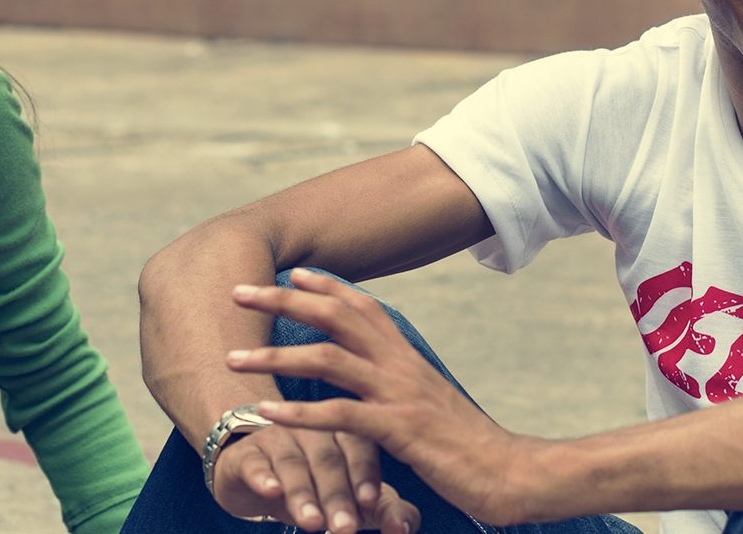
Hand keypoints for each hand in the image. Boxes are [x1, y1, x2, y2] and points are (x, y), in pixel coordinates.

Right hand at [211, 424, 420, 532]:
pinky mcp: (247, 454)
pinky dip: (264, 478)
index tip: (371, 501)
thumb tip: (403, 527)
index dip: (365, 474)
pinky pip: (256, 464)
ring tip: (312, 523)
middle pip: (329, 460)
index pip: (361, 448)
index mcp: (347, 432)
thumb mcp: (353, 499)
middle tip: (344, 528)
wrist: (259, 479)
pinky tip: (272, 491)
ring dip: (303, 494)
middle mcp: (314, 429)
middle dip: (337, 496)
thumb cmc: (320, 487)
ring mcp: (279, 438)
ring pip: (293, 464)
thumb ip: (385, 511)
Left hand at [228, 270, 548, 526]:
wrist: (509, 472)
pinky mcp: (399, 431)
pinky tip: (266, 413)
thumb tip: (375, 380)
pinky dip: (300, 414)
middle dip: (283, 300)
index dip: (325, 285)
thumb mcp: (429, 404)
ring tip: (233, 357)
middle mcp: (401, 365)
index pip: (362, 306)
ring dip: (276, 356)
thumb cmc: (466, 445)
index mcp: (408, 357)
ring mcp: (399, 395)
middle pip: (335, 316)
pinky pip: (341, 416)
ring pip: (329, 360)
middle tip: (237, 293)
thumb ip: (399, 387)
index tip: (292, 271)